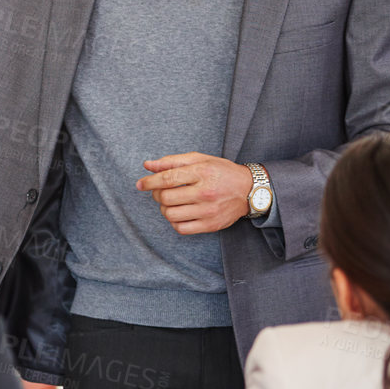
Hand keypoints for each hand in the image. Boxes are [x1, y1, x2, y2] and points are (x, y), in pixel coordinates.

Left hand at [137, 153, 254, 234]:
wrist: (249, 190)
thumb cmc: (221, 172)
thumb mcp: (200, 159)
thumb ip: (172, 161)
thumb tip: (147, 165)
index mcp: (202, 172)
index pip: (168, 178)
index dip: (149, 182)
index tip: (140, 184)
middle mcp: (205, 192)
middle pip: (166, 198)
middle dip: (157, 195)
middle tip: (161, 191)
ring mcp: (208, 211)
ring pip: (170, 214)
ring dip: (165, 209)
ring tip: (171, 202)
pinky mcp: (210, 225)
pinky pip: (181, 228)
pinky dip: (174, 222)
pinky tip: (180, 213)